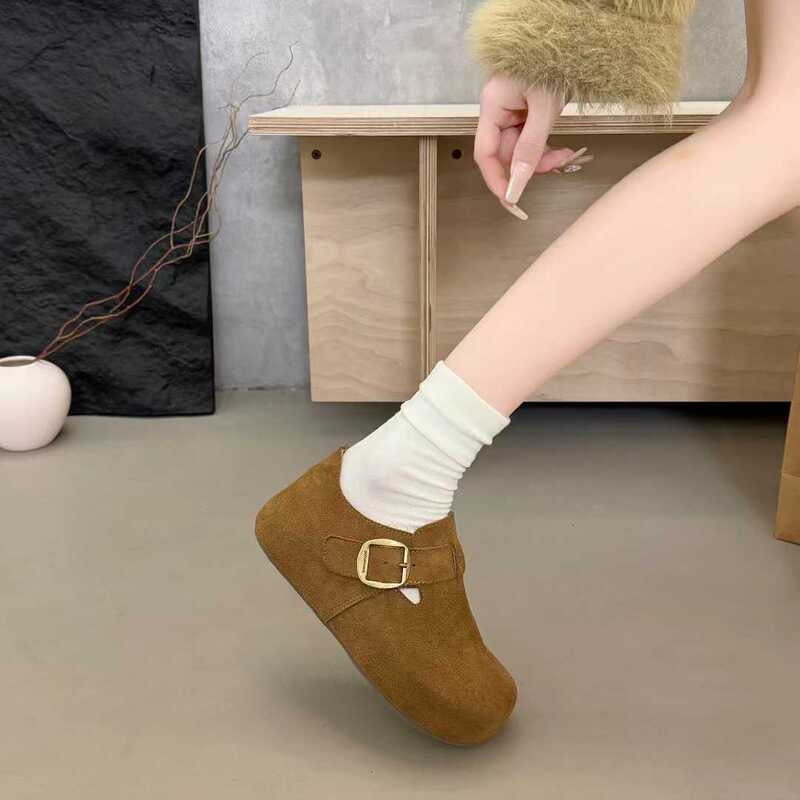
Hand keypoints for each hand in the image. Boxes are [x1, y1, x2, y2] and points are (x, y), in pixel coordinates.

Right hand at [474, 76, 582, 216]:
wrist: (572, 40)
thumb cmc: (554, 62)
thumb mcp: (545, 108)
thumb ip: (531, 148)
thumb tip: (518, 182)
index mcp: (493, 105)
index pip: (485, 153)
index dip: (496, 179)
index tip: (511, 199)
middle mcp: (498, 110)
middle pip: (505, 154)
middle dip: (530, 166)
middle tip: (557, 166)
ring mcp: (512, 111)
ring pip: (520, 150)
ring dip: (542, 159)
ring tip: (565, 155)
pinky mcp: (526, 112)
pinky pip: (530, 140)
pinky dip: (545, 149)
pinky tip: (561, 149)